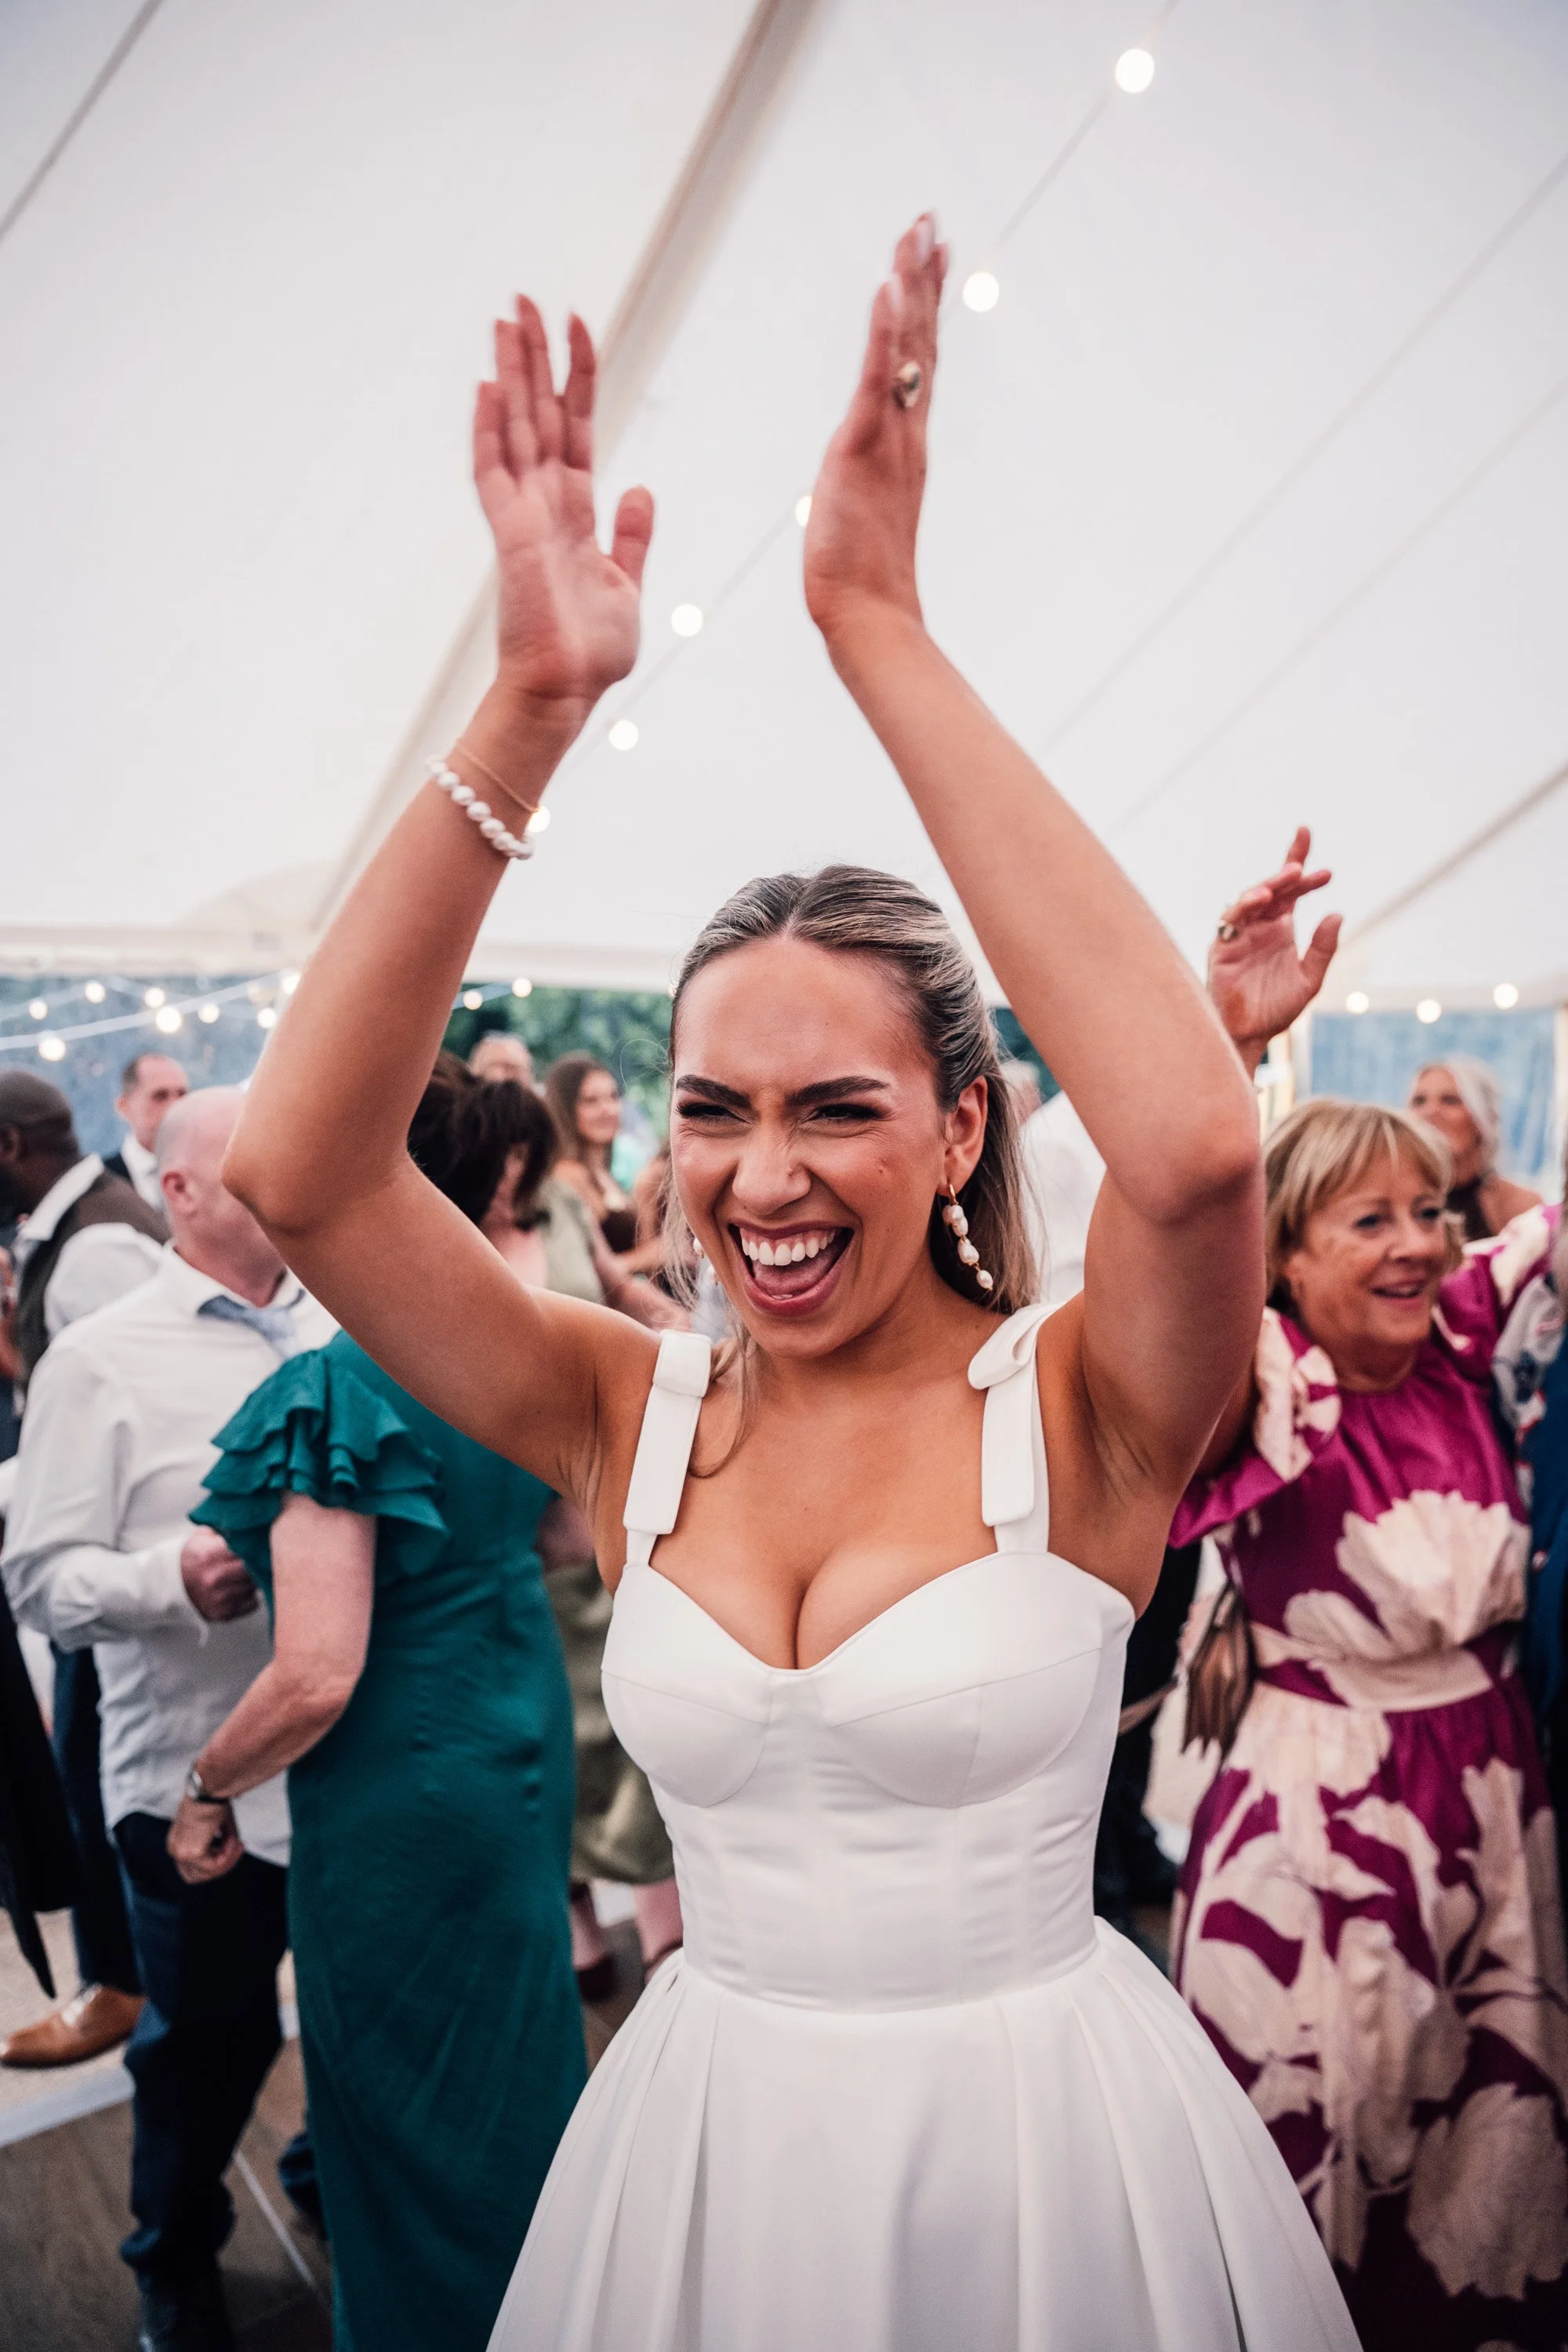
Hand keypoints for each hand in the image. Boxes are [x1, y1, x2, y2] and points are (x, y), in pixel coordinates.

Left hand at [167, 1792, 242, 1883]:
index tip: (233, 1845)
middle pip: (197, 1876)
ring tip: (237, 1842)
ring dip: (228, 1859)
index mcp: (176, 1841)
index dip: (216, 1860)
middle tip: (237, 1848)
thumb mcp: (215, 1824)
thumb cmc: (211, 1800)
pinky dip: (228, 1856)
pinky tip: (235, 1841)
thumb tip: (232, 1847)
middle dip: (221, 1866)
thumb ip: (219, 1839)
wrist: (207, 1791)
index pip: (193, 1866)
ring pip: (207, 1873)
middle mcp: (175, 1849)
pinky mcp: (191, 1854)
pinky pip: (215, 1866)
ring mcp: (181, 1853)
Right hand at [180, 1527, 258, 1622]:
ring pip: (255, 1586)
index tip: (260, 1544)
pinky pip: (252, 1603)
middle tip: (260, 1558)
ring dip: (255, 1580)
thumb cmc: (193, 1556)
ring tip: (245, 1573)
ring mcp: (221, 1598)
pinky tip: (240, 1588)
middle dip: (258, 1563)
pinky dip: (250, 1596)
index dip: (256, 1546)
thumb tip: (252, 1522)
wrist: (172, 1586)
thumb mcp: (203, 1536)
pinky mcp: (225, 1613)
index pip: (247, 1548)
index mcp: (211, 1555)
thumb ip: (226, 1528)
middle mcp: (216, 1578)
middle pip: (254, 1569)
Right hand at [473, 304, 653, 729]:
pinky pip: (494, 474)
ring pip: (514, 428)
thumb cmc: (591, 651)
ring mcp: (523, 516)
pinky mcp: (510, 537)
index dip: (577, 376)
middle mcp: (545, 504)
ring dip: (510, 374)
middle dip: (533, 356)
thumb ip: (632, 535)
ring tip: (505, 319)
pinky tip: (485, 388)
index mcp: (575, 509)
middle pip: (538, 413)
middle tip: (523, 298)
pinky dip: (488, 432)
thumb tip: (641, 489)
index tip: (576, 324)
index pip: (575, 426)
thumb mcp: (625, 583)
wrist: (568, 693)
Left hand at [804, 215, 946, 644]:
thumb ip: (869, 478)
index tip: (933, 254)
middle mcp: (906, 432)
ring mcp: (890, 438)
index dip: (925, 305)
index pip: (918, 360)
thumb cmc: (861, 577)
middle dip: (924, 277)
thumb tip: (862, 467)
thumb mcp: (865, 509)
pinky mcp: (863, 449)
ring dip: (909, 285)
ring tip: (914, 232)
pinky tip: (889, 288)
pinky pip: (876, 380)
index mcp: (905, 443)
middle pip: (919, 340)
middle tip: (930, 220)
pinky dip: (884, 331)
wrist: (868, 615)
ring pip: (904, 348)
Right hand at [1208, 828, 1341, 1070]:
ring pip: (1251, 899)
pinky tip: (1260, 899)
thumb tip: (1337, 913)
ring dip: (1268, 886)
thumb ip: (1323, 948)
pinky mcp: (1223, 947)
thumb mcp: (1310, 978)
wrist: (1250, 1035)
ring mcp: (1240, 935)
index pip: (1291, 890)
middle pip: (1273, 888)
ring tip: (1287, 878)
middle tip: (1303, 867)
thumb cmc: (1277, 1009)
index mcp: (1281, 929)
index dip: (1301, 866)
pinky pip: (1231, 920)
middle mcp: (1260, 926)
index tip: (1317, 853)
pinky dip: (1243, 907)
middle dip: (1287, 872)